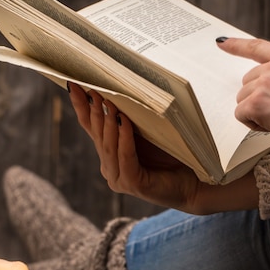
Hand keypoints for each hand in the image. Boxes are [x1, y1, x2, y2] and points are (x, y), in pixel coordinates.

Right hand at [67, 83, 257, 213]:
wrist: (196, 181)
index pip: (91, 127)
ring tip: (107, 102)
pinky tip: (125, 123)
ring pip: (108, 147)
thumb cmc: (173, 155)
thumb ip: (130, 119)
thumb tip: (118, 88)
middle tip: (90, 88)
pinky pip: (125, 158)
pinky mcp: (133, 185)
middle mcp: (110, 167)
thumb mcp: (147, 132)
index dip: (81, 106)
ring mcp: (119, 179)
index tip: (72, 84)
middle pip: (97, 135)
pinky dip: (125, 139)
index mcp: (110, 155)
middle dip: (93, 110)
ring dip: (108, 123)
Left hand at [217, 38, 269, 146]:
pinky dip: (252, 123)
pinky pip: (241, 114)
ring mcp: (264, 83)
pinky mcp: (256, 102)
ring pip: (243, 99)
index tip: (221, 42)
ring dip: (255, 111)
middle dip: (257, 96)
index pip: (257, 46)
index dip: (236, 45)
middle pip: (248, 81)